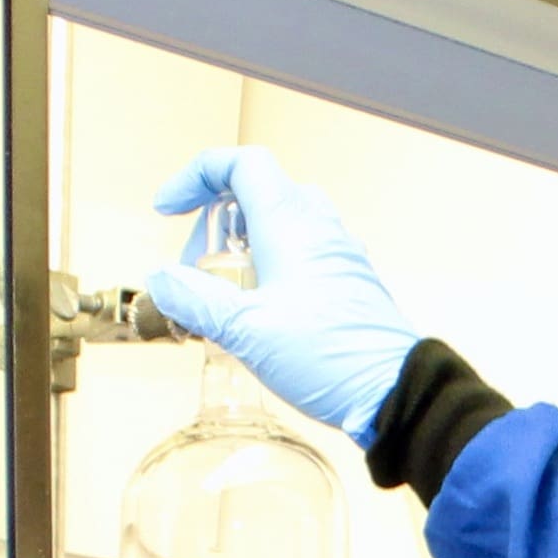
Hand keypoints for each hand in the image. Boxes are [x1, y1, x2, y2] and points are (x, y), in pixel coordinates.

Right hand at [149, 146, 420, 446]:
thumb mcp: (245, 329)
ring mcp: (341, 255)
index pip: (242, 164)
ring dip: (243, 245)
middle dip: (213, 223)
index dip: (197, 176)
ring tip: (224, 289)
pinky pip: (305, 254)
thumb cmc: (329, 357)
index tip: (169, 210)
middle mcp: (320, 228)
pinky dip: (272, 266)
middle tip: (194, 271)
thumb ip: (195, 300)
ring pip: (282, 224)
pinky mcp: (351, 283)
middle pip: (257, 193)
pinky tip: (260, 309)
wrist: (396, 393)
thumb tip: (162, 280)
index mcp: (291, 222)